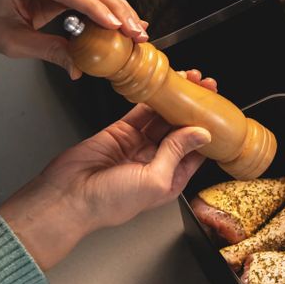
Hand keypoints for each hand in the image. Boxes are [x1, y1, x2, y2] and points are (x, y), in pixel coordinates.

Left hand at [0, 0, 148, 77]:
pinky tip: (125, 17)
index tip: (115, 25)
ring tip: (136, 28)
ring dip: (117, 6)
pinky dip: (108, 3)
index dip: (94, 7)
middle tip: (135, 31)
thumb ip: (49, 51)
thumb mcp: (14, 41)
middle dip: (114, 9)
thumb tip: (78, 67)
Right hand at [0, 71, 215, 269]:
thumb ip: (177, 153)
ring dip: (175, 100)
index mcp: (170, 179)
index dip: (208, 128)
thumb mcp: (154, 180)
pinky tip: (163, 85)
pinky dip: (152, 98)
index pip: (197, 150)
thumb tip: (202, 134)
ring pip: (162, 117)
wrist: (66, 198)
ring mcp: (137, 146)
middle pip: (181, 130)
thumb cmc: (107, 203)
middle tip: (205, 87)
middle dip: (194, 108)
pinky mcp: (120, 133)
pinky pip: (141, 112)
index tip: (218, 109)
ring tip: (189, 80)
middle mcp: (156, 162)